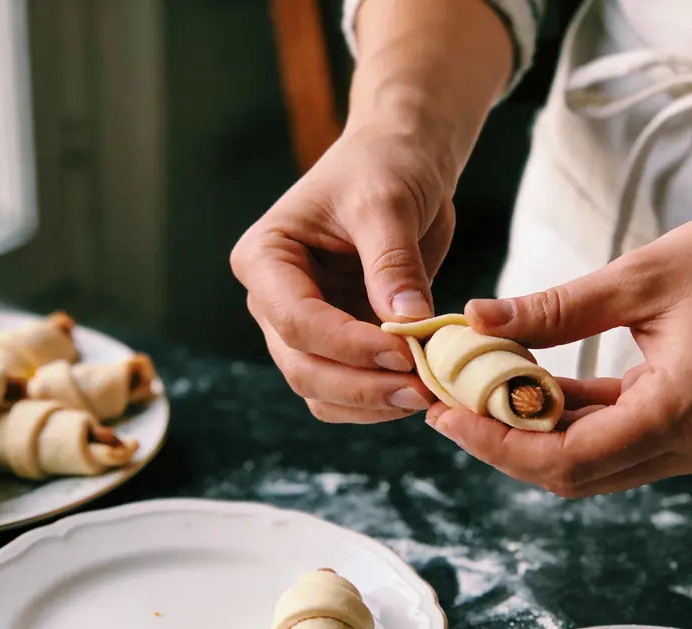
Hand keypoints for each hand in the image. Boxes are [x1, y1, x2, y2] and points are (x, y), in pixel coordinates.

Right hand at [231, 124, 455, 422]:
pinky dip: (380, 401)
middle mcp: (271, 299)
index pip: (296, 319)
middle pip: (302, 366)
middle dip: (361, 386)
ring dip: (371, 403)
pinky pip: (348, 390)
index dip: (348, 346)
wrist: (401, 162)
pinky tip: (422, 390)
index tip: (405, 354)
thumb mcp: (387, 202)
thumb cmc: (384, 166)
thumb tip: (406, 321)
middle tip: (421, 390)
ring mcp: (302, 327)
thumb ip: (393, 262)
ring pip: (320, 390)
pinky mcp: (337, 343)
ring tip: (426, 395)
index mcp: (265, 257)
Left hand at [425, 195, 691, 496]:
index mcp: (680, 416)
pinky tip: (527, 383)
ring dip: (532, 431)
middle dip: (503, 443)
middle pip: (572, 473)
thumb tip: (477, 319)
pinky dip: (569, 417)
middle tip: (447, 402)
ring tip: (474, 390)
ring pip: (591, 460)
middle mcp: (690, 446)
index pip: (566, 460)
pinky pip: (616, 436)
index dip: (497, 443)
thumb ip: (555, 309)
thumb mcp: (640, 277)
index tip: (445, 412)